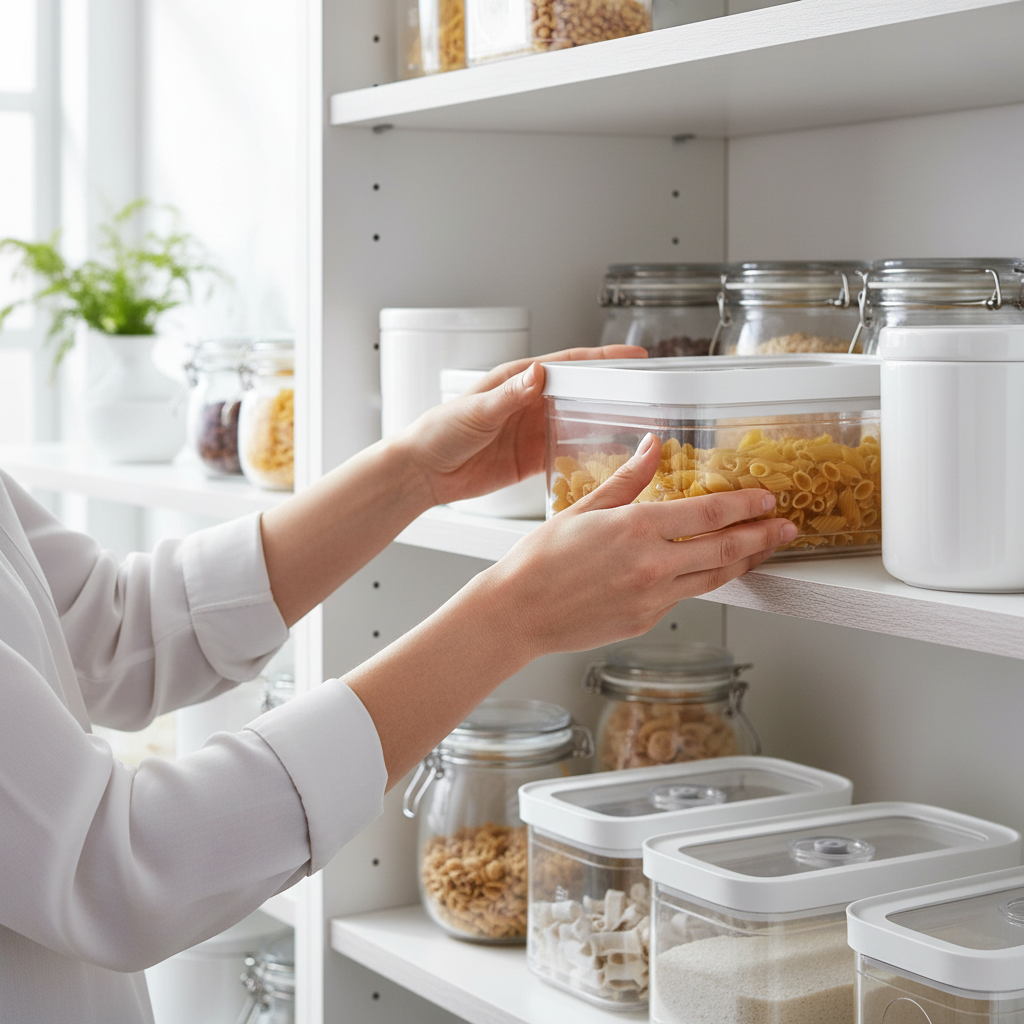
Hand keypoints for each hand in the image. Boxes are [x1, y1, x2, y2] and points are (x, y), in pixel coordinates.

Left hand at [399, 345, 645, 506]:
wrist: (423, 471)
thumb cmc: (439, 431)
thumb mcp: (476, 410)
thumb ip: (508, 395)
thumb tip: (538, 374)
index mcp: (519, 380)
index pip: (570, 364)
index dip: (604, 361)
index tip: (636, 359)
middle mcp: (531, 402)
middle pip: (583, 392)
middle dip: (616, 391)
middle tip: (652, 394)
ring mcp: (533, 431)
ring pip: (580, 423)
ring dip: (607, 425)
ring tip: (642, 429)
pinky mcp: (531, 459)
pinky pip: (567, 456)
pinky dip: (588, 458)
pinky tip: (609, 463)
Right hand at [483, 432, 798, 658]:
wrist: (517, 612)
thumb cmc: (539, 561)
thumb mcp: (584, 508)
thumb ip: (627, 478)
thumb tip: (652, 447)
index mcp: (637, 529)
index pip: (709, 514)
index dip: (745, 505)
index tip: (766, 499)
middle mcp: (652, 564)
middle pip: (725, 548)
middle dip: (762, 536)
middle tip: (786, 527)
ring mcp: (652, 597)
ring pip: (715, 577)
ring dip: (746, 562)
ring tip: (765, 550)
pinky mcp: (646, 619)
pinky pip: (685, 596)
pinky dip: (704, 581)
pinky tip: (712, 571)